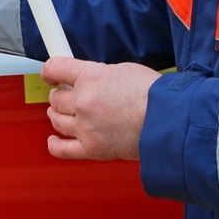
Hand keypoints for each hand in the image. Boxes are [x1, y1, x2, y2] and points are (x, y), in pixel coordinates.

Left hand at [42, 58, 159, 160]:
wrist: (169, 122)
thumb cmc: (154, 96)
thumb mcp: (124, 70)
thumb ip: (99, 75)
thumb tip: (88, 79)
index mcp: (91, 77)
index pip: (55, 69)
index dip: (50, 71)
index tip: (50, 74)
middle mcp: (83, 102)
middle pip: (56, 98)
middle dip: (60, 94)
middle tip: (67, 94)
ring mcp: (86, 127)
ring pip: (57, 120)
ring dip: (58, 115)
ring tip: (64, 112)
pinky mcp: (92, 149)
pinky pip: (63, 150)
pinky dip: (55, 144)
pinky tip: (54, 139)